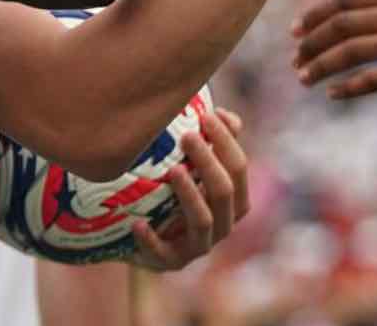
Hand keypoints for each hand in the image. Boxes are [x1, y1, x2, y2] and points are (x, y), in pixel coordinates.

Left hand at [130, 108, 249, 271]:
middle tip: (188, 136)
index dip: (226, 142)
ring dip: (191, 194)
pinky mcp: (170, 262)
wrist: (142, 235)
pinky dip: (152, 239)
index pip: (239, 169)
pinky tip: (138, 223)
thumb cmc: (173, 191)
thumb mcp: (192, 165)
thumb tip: (223, 114)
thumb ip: (212, 141)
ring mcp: (197, 246)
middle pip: (224, 193)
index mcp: (234, 200)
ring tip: (174, 170)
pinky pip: (163, 253)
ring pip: (203, 220)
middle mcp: (223, 224)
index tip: (207, 116)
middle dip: (208, 163)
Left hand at [291, 0, 376, 101]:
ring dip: (321, 65)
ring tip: (303, 78)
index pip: (345, 0)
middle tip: (294, 59)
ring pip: (351, 51)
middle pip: (342, 24)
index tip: (294, 30)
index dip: (314, 15)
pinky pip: (373, 79)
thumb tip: (343, 23)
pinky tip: (333, 93)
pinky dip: (347, 87)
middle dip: (311, 42)